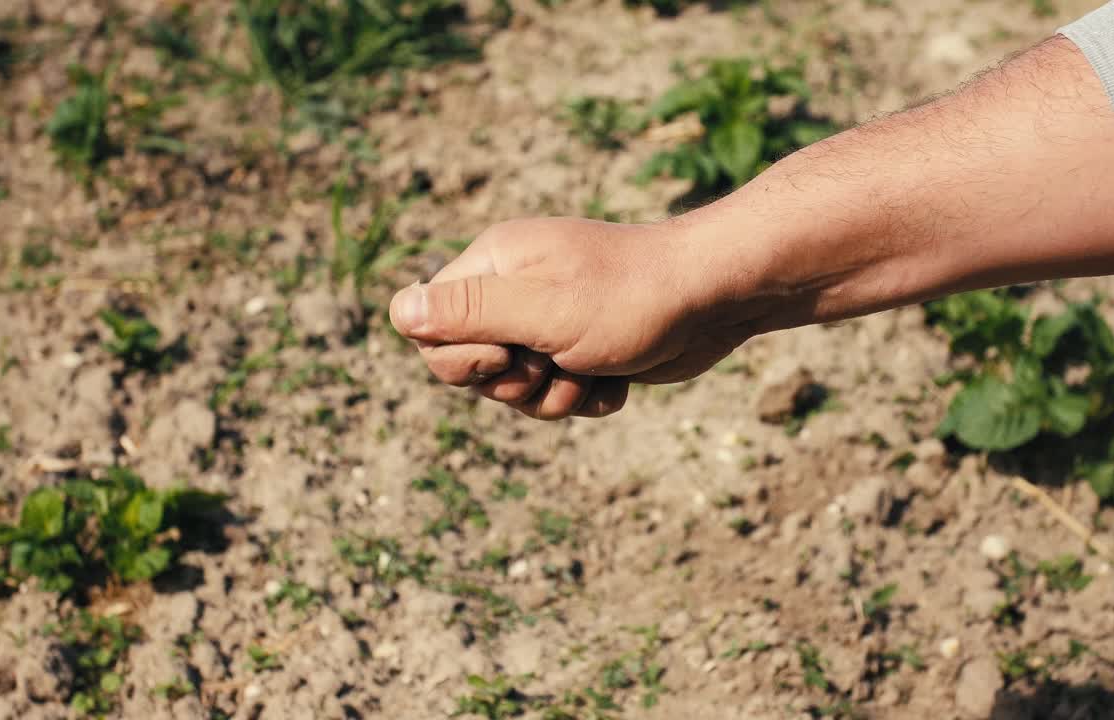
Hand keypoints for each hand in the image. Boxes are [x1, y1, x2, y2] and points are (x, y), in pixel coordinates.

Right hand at [387, 217, 755, 419]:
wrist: (715, 299)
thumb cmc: (628, 297)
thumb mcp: (540, 309)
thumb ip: (468, 312)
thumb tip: (398, 310)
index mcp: (494, 264)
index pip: (429, 327)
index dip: (461, 357)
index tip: (508, 350)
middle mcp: (515, 288)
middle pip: (470, 365)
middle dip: (511, 383)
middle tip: (551, 365)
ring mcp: (550, 319)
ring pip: (515, 388)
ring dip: (553, 396)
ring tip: (591, 372)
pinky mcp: (582, 347)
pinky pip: (557, 393)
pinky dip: (585, 396)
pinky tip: (616, 380)